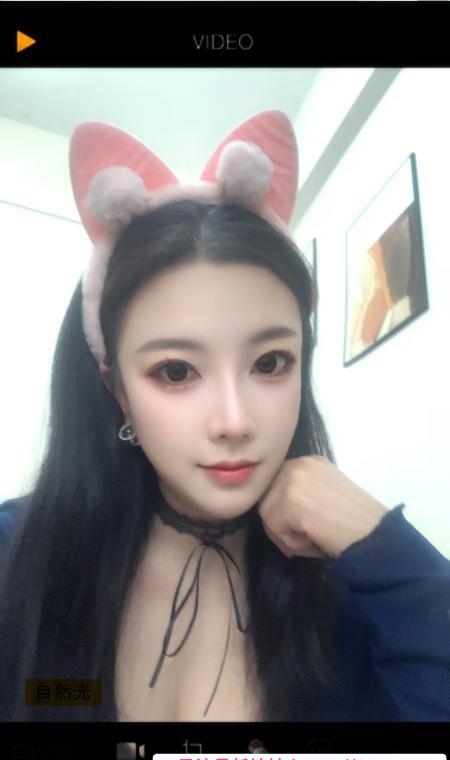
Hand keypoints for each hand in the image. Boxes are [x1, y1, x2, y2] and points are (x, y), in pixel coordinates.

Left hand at [258, 455, 388, 558]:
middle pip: (268, 498)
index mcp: (311, 461)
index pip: (278, 485)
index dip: (285, 511)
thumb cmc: (356, 524)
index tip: (306, 527)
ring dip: (287, 535)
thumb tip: (275, 513)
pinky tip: (314, 540)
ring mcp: (292, 479)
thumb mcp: (326, 497)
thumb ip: (302, 495)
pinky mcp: (289, 499)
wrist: (374, 535)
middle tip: (308, 537)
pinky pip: (274, 528)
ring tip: (313, 539)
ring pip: (268, 515)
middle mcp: (300, 463)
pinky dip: (291, 543)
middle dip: (282, 523)